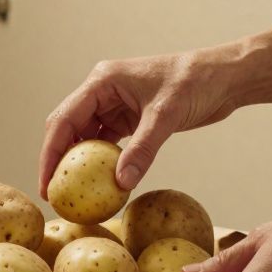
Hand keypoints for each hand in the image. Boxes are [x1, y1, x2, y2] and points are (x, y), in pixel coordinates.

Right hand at [38, 44, 250, 196]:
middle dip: (58, 160)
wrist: (225, 77)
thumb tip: (120, 183)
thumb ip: (142, 149)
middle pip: (68, 128)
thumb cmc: (196, 82)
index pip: (64, 120)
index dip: (50, 153)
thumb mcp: (166, 116)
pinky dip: (103, 162)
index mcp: (102, 81)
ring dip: (80, 163)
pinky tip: (101, 183)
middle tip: (55, 195)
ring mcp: (116, 104)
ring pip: (86, 137)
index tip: (46, 184)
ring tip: (74, 194)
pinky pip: (108, 142)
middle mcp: (103, 91)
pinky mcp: (131, 117)